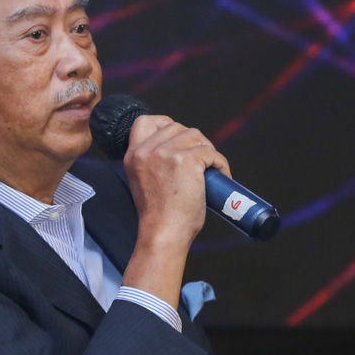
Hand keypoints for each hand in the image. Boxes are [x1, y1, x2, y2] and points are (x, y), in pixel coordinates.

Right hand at [124, 114, 230, 246]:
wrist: (163, 233)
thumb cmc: (159, 215)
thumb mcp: (144, 181)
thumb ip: (153, 162)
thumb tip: (180, 147)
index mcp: (133, 155)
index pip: (145, 121)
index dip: (165, 124)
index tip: (178, 139)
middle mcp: (147, 150)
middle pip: (177, 127)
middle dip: (193, 141)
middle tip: (201, 160)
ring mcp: (166, 154)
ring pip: (196, 136)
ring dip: (208, 150)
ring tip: (211, 169)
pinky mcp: (187, 160)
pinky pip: (211, 152)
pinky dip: (220, 163)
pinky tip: (221, 175)